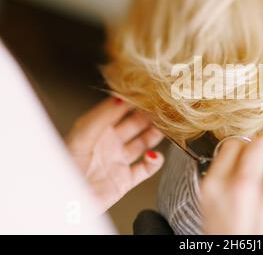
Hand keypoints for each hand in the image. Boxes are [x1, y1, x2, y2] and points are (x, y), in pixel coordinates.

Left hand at [66, 97, 164, 212]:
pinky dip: (154, 162)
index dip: (132, 101)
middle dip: (148, 116)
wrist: (66, 204)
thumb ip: (102, 117)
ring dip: (154, 135)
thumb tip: (120, 98)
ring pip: (142, 143)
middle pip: (134, 124)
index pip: (118, 109)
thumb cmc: (64, 170)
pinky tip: (153, 156)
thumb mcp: (81, 137)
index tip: (147, 92)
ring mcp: (117, 161)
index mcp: (95, 129)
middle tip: (161, 108)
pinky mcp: (124, 180)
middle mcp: (108, 143)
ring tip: (163, 128)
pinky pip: (145, 169)